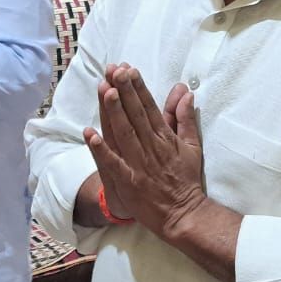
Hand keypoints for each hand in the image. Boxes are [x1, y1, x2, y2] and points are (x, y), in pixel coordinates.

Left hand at [84, 64, 204, 237]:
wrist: (183, 213)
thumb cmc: (186, 178)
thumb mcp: (191, 145)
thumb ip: (185, 117)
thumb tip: (185, 91)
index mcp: (165, 137)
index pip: (150, 107)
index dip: (138, 87)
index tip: (129, 69)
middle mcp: (151, 147)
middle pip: (135, 115)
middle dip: (125, 91)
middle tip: (115, 70)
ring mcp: (139, 164)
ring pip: (123, 133)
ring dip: (114, 112)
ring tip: (105, 90)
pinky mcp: (128, 181)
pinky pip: (112, 163)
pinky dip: (101, 149)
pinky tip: (89, 134)